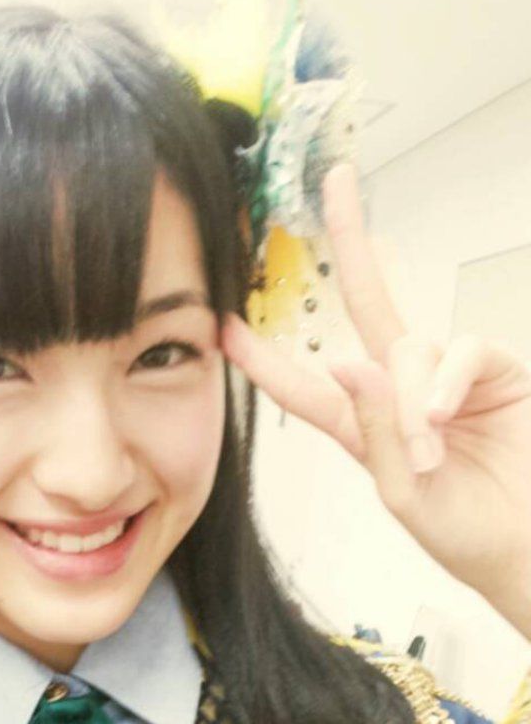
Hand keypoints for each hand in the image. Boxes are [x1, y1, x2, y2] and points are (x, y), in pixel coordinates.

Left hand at [222, 163, 530, 634]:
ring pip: (410, 349)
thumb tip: (344, 360)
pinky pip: (461, 351)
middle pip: (368, 301)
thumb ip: (372, 431)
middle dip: (352, 239)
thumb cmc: (462, 531)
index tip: (223, 326)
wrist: (524, 546)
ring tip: (431, 452)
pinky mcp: (494, 371)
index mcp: (362, 426)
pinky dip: (448, 382)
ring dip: (411, 400)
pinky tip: (444, 416)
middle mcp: (400, 389)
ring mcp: (448, 375)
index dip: (263, 358)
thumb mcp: (402, 493)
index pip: (304, 386)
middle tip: (336, 177)